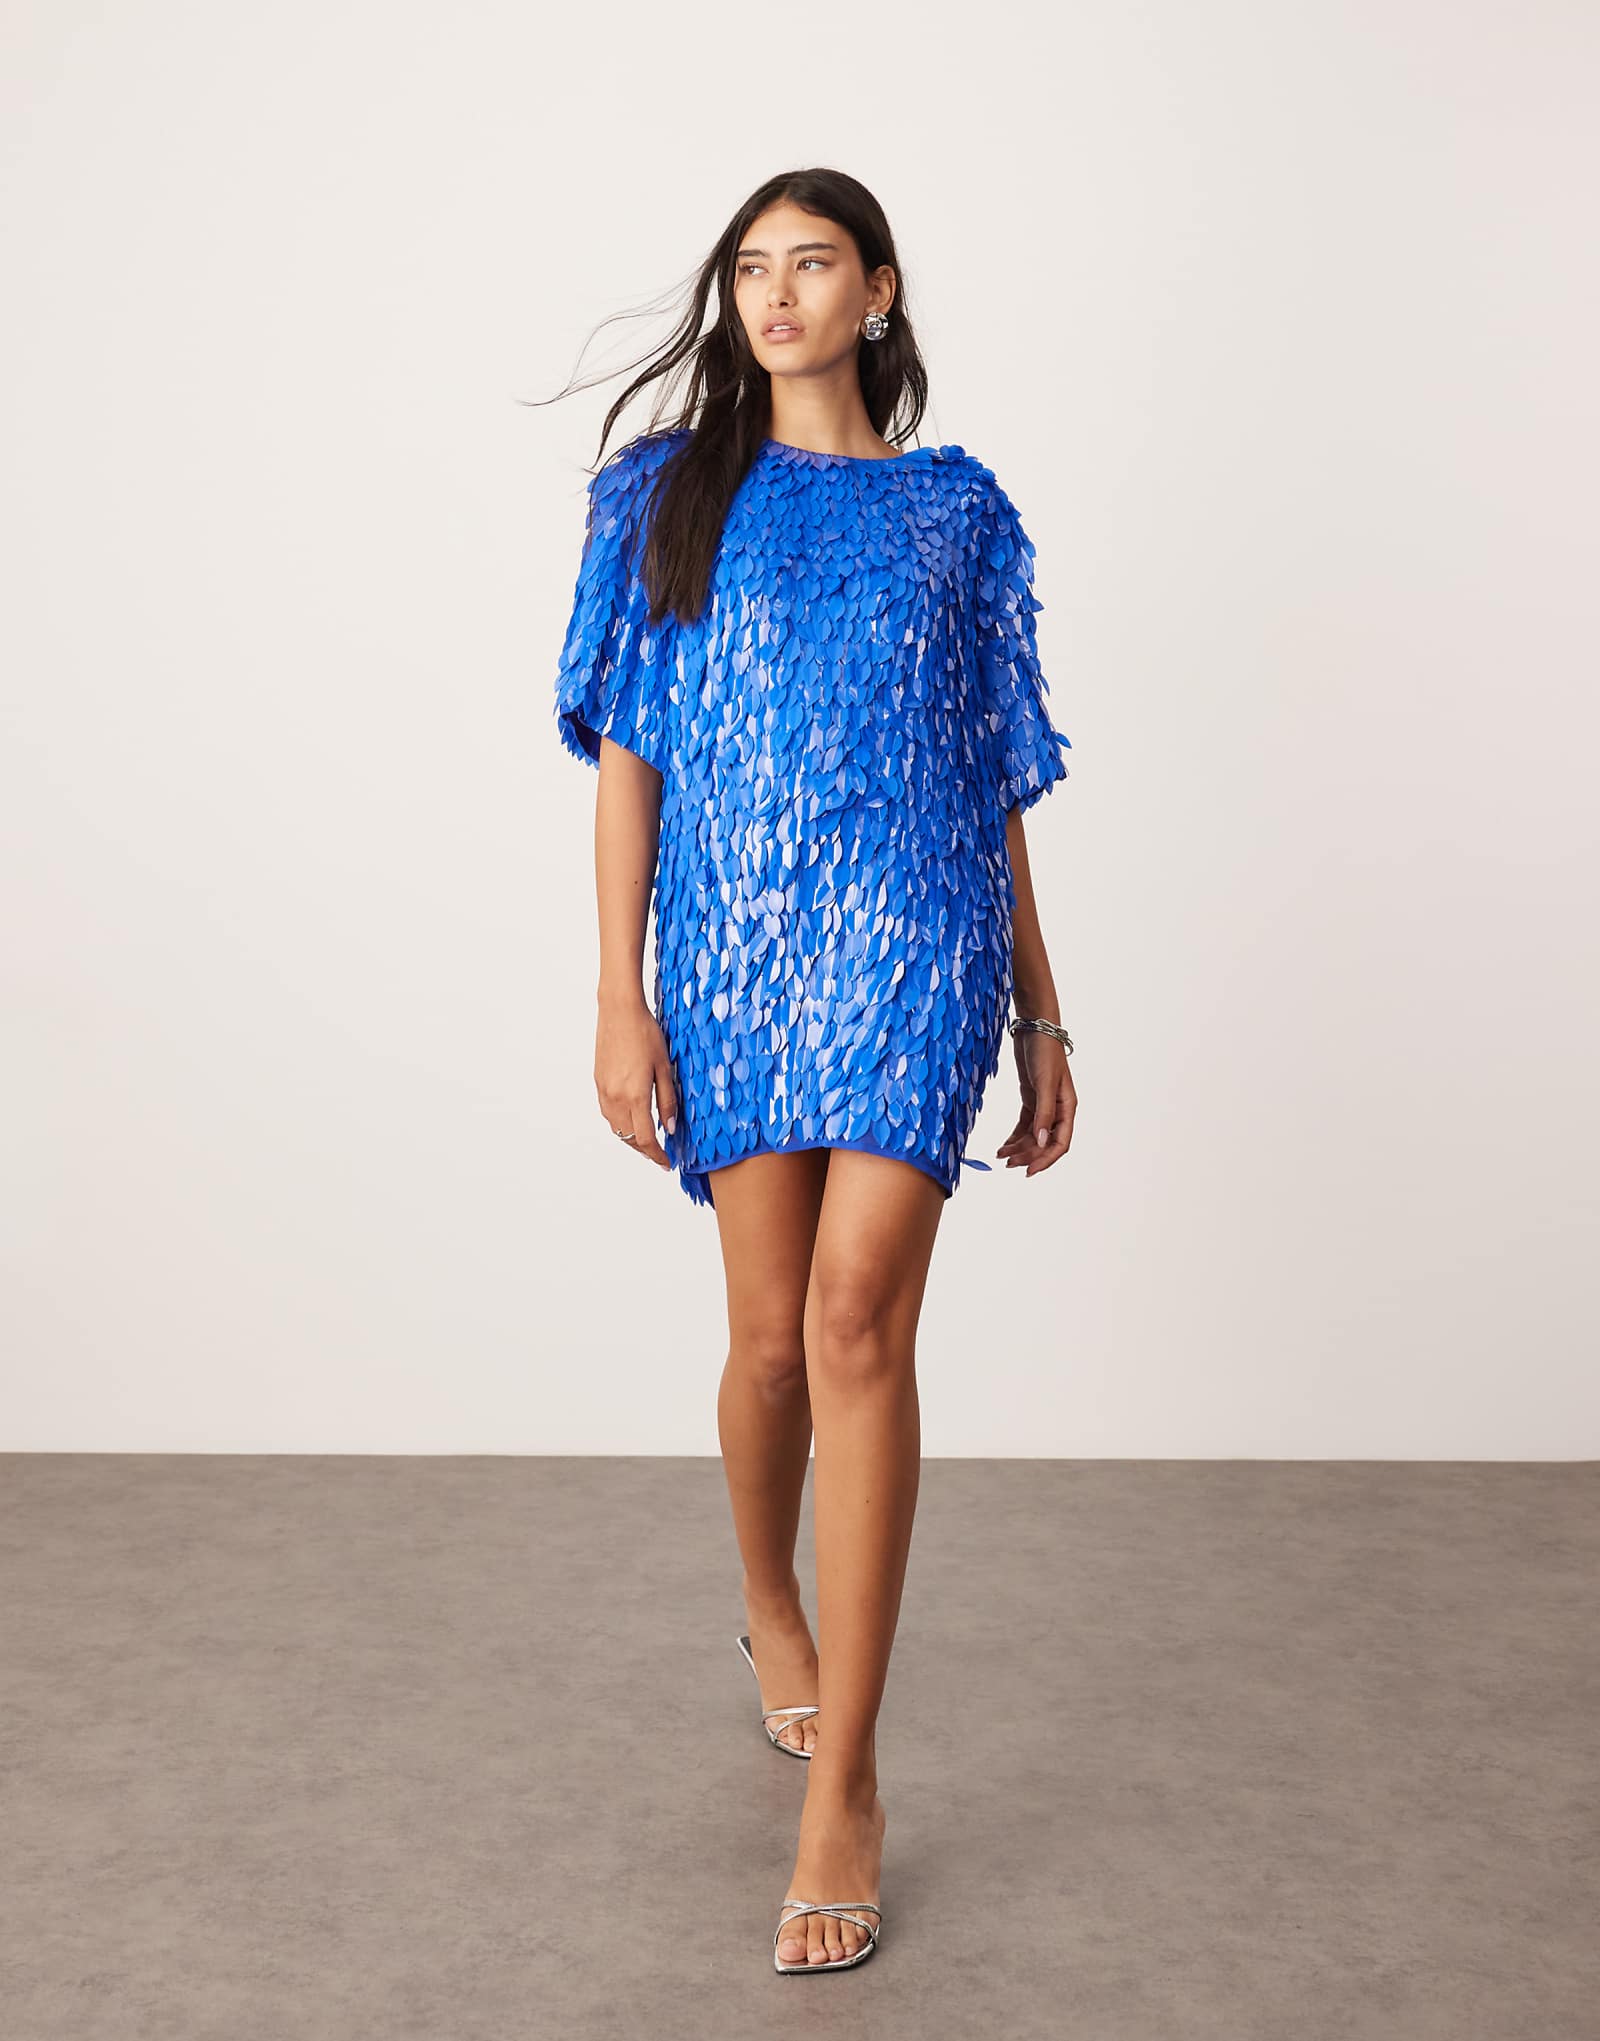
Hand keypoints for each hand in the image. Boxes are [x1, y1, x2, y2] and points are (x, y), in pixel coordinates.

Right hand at [595, 997, 678, 1172]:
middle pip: (629, 1138)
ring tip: (647, 1141)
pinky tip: (631, 1119)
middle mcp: (615, 1098)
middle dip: (645, 1150)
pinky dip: (620, 1124)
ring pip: (616, 1128)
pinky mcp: (598, 1083)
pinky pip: (608, 1113)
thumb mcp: (665, 1067)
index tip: (667, 1163)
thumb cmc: (645, 1034)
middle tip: (660, 1155)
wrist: (619, 1011)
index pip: (646, 1139)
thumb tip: (671, 1128)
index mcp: (635, 1096)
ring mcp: (604, 1091)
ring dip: (631, 1138)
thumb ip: (668, 1101)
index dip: (657, 1155)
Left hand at [995, 1031, 1075, 1179]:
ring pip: (1033, 1136)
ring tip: (1001, 1155)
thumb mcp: (1044, 1083)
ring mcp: (1043, 1105)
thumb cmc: (1044, 1052)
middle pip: (1045, 1142)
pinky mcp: (1031, 1099)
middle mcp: (1057, 1109)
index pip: (1060, 1143)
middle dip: (1027, 1155)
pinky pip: (1025, 1125)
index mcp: (1067, 1108)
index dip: (1045, 1159)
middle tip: (1008, 1163)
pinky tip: (1003, 1145)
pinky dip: (1014, 1136)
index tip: (1028, 1171)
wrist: (1034, 1028)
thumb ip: (1043, 1113)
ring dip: (1019, 1148)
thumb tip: (1042, 1142)